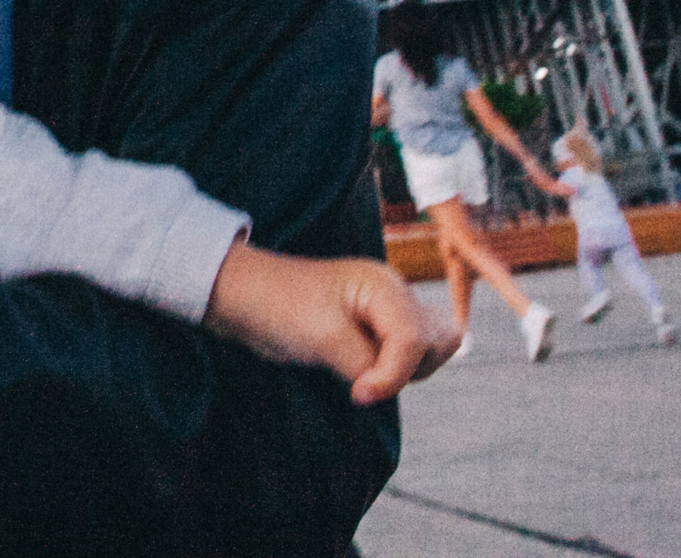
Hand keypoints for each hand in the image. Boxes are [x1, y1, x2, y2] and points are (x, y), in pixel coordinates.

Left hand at [204, 241, 461, 404]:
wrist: (242, 297)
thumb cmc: (277, 307)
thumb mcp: (322, 338)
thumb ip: (366, 364)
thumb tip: (386, 387)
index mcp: (383, 286)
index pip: (414, 340)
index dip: (391, 376)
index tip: (357, 394)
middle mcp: (394, 294)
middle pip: (438, 342)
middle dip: (410, 368)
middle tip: (364, 374)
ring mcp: (388, 310)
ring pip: (433, 349)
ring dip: (407, 370)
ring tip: (362, 370)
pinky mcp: (379, 327)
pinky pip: (414, 353)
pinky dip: (400, 368)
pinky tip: (369, 370)